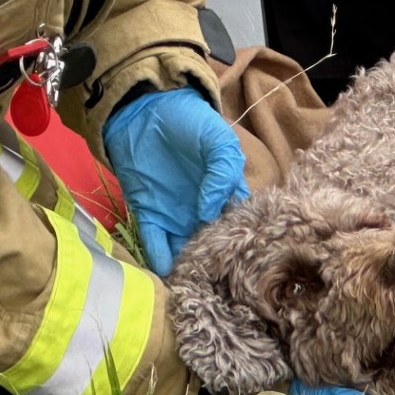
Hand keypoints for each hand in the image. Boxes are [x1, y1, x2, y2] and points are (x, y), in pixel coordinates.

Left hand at [103, 86, 249, 274]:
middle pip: (212, 243)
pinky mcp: (148, 214)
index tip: (248, 262)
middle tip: (221, 285)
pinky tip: (167, 271)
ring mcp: (176, 214)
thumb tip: (212, 210)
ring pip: (185, 248)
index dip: (243, 241)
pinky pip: (154, 242)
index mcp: (225, 193)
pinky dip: (158, 258)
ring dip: (188, 265)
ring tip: (195, 285)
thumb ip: (224, 172)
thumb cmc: (189, 121)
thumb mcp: (219, 140)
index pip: (238, 223)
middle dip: (216, 263)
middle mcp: (202, 210)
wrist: (146, 110)